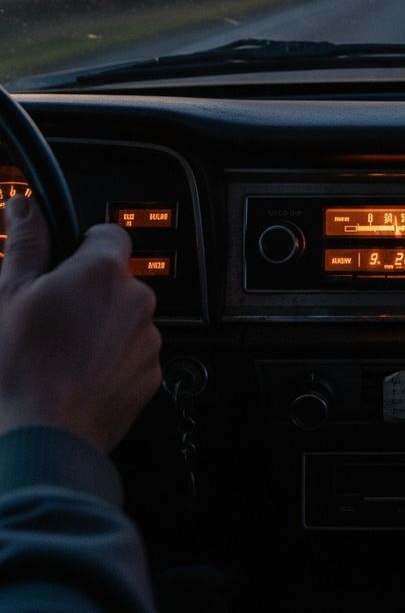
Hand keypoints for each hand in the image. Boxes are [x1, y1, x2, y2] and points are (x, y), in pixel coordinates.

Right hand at [0, 195, 160, 451]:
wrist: (42, 439)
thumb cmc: (20, 368)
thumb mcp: (9, 295)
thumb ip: (25, 243)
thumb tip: (26, 205)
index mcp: (103, 271)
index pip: (109, 234)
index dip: (82, 246)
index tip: (63, 265)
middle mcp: (137, 299)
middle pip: (116, 281)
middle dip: (89, 292)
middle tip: (51, 318)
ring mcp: (147, 338)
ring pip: (125, 319)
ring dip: (102, 327)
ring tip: (61, 353)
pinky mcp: (151, 374)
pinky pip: (133, 354)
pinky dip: (112, 359)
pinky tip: (77, 375)